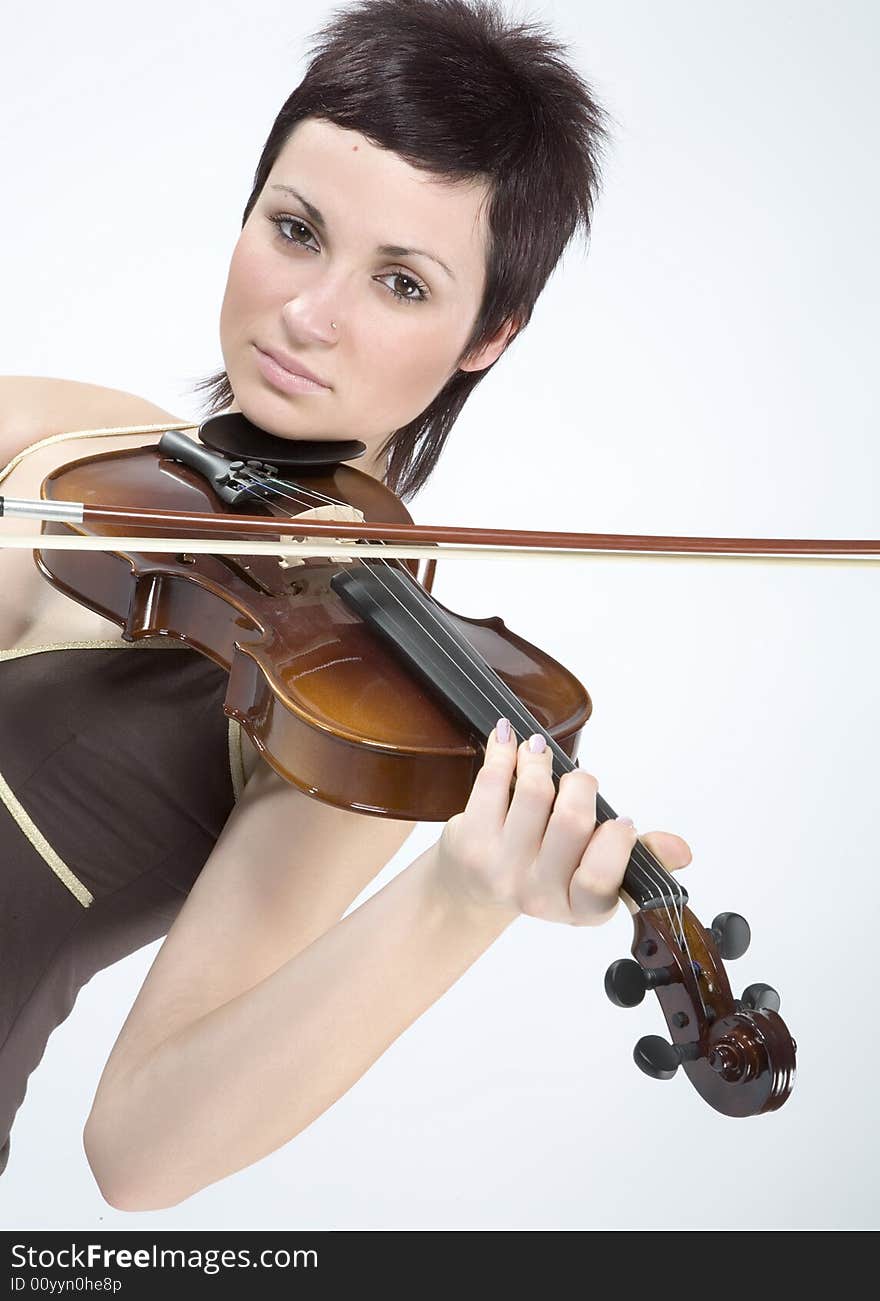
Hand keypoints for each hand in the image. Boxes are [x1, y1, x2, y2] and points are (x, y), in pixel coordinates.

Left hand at [434, 717, 691, 925]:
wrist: (472, 889)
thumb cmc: (543, 871)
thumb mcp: (596, 874)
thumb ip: (640, 858)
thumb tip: (680, 850)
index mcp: (581, 908)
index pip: (601, 877)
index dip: (616, 839)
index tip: (620, 817)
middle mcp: (539, 897)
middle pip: (572, 821)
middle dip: (582, 785)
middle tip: (578, 779)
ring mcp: (500, 870)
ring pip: (535, 793)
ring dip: (541, 758)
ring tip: (540, 750)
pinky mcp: (470, 841)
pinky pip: (493, 780)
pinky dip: (504, 750)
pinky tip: (508, 737)